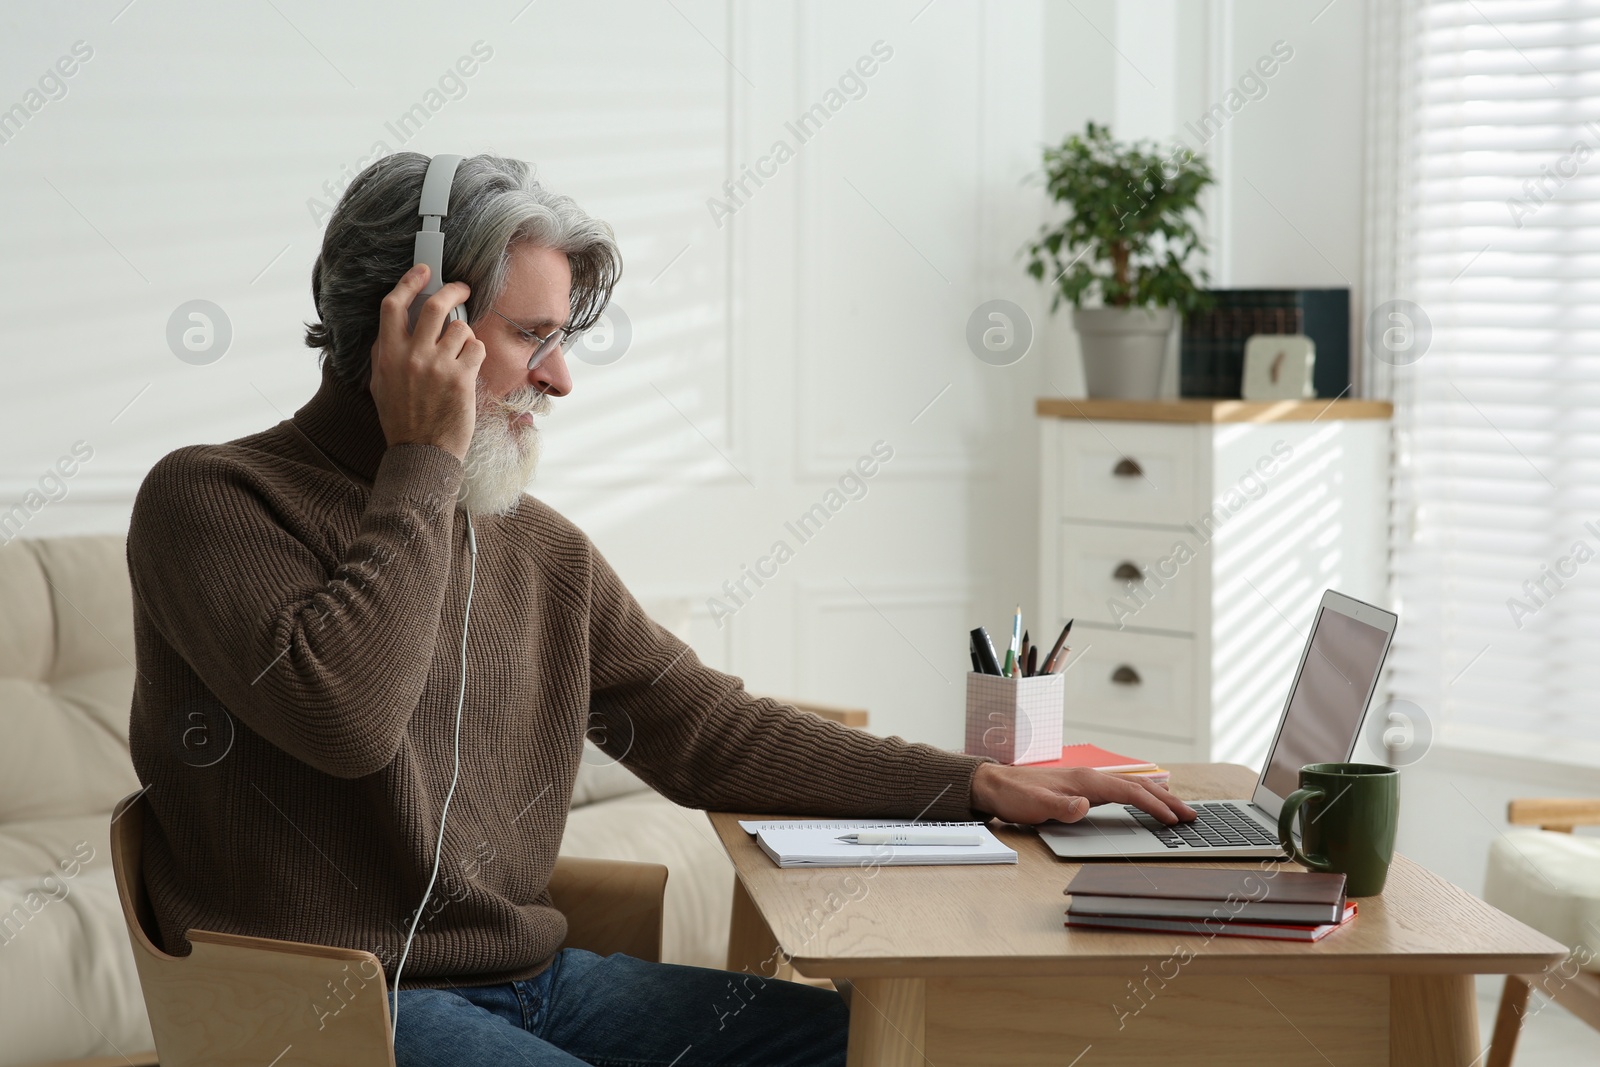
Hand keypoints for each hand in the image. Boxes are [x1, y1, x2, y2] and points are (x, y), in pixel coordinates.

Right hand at [368, 264, 485, 460]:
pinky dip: (475, 353)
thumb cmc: (401, 418)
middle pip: (435, 306)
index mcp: (387, 354)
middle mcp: (411, 356)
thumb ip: (385, 353)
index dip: (409, 281)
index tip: (424, 271)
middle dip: (453, 290)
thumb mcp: (380, 383)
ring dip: (465, 334)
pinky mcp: (461, 379)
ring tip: (460, 352)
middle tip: (463, 289)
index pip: (393, 305)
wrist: (420, 452)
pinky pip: (476, 348)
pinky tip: (468, 367)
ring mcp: (437, 367)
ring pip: (461, 328)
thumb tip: (396, 325)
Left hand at [969, 763, 1196, 825]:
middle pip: (1137, 786)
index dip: (1154, 805)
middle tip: (1191, 815)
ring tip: (1178, 808)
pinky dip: (1139, 795)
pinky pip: (1119, 790)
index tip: (1175, 819)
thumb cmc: (1014, 796)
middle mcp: (1090, 778)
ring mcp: (1087, 781)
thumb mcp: (1034, 806)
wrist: (994, 784)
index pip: (1129, 792)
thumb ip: (1060, 808)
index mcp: (1085, 781)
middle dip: (1166, 801)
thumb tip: (1083, 806)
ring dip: (1157, 797)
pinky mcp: (1081, 787)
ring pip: (1131, 786)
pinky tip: (1144, 799)